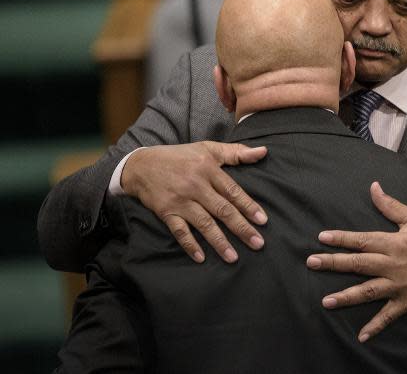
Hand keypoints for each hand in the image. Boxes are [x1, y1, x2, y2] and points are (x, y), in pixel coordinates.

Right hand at [122, 141, 267, 263]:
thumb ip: (236, 152)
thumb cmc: (180, 157)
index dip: (248, 206)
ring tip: (233, 257)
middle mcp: (196, 185)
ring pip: (203, 223)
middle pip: (222, 209)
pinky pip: (179, 231)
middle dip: (241, 228)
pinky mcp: (166, 211)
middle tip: (258, 244)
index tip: (263, 221)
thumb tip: (264, 152)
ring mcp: (180, 200)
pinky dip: (189, 244)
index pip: (233, 191)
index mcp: (208, 169)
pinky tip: (201, 258)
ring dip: (219, 241)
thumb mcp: (208, 148)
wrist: (142, 165)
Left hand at [306, 182, 406, 341]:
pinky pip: (388, 316)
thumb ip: (390, 205)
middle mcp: (392, 264)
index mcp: (393, 243)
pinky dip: (375, 327)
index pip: (362, 239)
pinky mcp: (406, 302)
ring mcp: (398, 285)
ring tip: (326, 302)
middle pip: (358, 264)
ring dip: (346, 297)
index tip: (321, 237)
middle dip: (334, 264)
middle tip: (311, 263)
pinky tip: (361, 336)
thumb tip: (373, 187)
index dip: (341, 238)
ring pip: (367, 291)